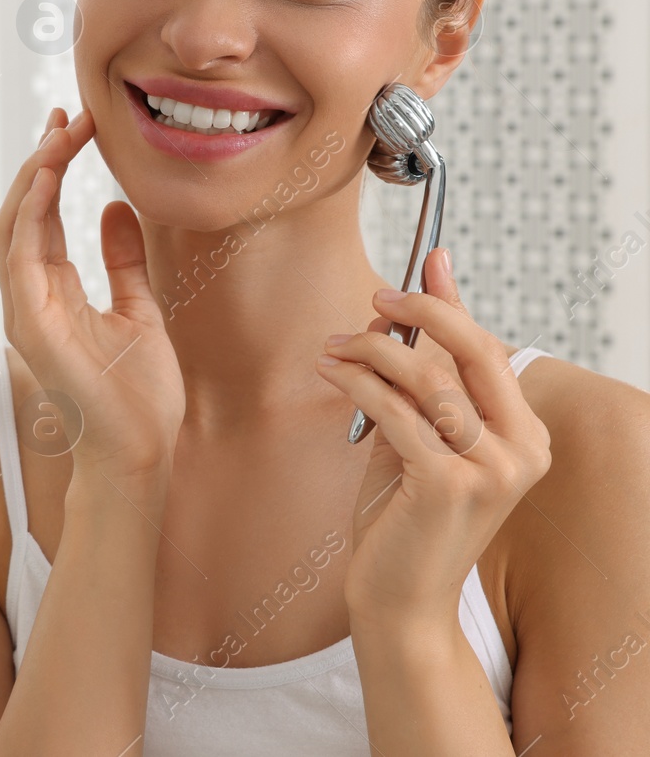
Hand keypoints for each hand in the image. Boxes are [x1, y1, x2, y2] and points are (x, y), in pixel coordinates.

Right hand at [0, 107, 186, 476]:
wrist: (140, 453)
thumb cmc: (139, 397)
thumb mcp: (140, 309)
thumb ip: (123, 261)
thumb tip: (117, 207)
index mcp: (51, 293)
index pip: (42, 216)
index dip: (53, 168)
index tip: (75, 126)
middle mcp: (29, 297)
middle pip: (21, 212)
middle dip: (41, 159)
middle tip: (68, 116)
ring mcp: (24, 311)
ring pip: (12, 225)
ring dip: (34, 175)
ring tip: (60, 134)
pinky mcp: (29, 325)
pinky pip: (19, 256)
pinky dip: (31, 212)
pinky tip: (50, 177)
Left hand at [319, 247, 551, 622]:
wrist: (400, 597)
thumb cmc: (405, 516)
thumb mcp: (417, 437)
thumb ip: (416, 381)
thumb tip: (397, 311)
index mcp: (526, 437)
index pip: (491, 351)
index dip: (455, 303)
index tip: (428, 259)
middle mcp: (521, 451)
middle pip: (474, 352)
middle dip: (423, 310)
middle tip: (376, 295)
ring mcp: (490, 470)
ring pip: (427, 378)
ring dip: (373, 350)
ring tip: (334, 346)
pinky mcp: (446, 485)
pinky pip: (394, 411)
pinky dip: (357, 381)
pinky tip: (331, 370)